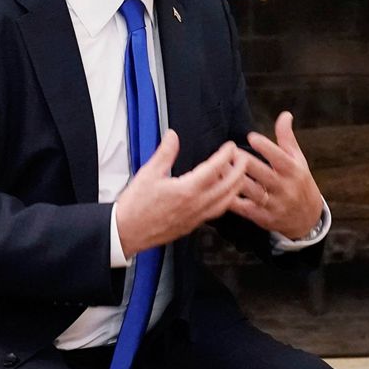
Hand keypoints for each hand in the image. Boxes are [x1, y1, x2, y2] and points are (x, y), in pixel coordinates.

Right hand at [115, 130, 246, 256]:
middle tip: (243, 158)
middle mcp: (196, 205)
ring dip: (236, 187)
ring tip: (239, 175)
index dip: (225, 155)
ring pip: (226, 202)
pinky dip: (225, 201)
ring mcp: (196, 217)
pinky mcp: (193, 225)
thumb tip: (173, 136)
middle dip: (240, 170)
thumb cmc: (135, 206)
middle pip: (229, 186)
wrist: (126, 232)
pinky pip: (216, 212)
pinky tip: (224, 195)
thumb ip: (165, 153)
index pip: (214, 169)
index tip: (231, 147)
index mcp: (187, 190)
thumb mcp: (148, 173)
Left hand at [230, 111, 322, 239]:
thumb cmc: (299, 183)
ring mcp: (274, 204)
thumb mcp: (298, 160)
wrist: (307, 219)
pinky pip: (246, 209)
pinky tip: (219, 191)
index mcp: (293, 171)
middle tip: (229, 151)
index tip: (251, 137)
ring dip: (235, 180)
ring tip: (219, 169)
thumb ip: (287, 139)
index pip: (280, 158)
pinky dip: (233, 201)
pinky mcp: (263, 217)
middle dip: (246, 163)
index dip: (267, 148)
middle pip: (264, 175)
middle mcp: (285, 188)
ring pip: (253, 192)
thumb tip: (285, 114)